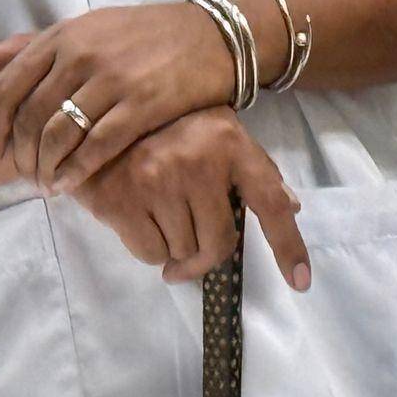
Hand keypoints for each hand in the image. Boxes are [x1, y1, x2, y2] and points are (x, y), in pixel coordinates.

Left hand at [0, 0, 241, 193]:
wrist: (216, 35)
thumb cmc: (148, 34)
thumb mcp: (87, 28)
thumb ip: (30, 46)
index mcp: (63, 36)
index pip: (5, 88)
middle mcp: (82, 55)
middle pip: (29, 118)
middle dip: (20, 157)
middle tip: (23, 179)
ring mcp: (114, 79)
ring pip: (59, 134)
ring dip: (45, 167)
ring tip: (46, 185)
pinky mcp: (145, 103)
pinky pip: (98, 145)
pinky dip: (76, 170)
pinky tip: (69, 184)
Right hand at [72, 107, 310, 288]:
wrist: (95, 115)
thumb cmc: (167, 125)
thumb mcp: (218, 132)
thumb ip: (253, 169)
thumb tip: (291, 207)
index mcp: (231, 144)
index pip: (270, 202)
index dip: (289, 246)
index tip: (301, 282)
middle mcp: (199, 162)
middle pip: (219, 242)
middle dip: (207, 256)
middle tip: (193, 255)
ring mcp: (158, 181)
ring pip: (183, 250)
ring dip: (176, 249)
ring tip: (161, 219)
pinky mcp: (120, 201)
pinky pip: (150, 253)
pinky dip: (150, 250)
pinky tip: (140, 223)